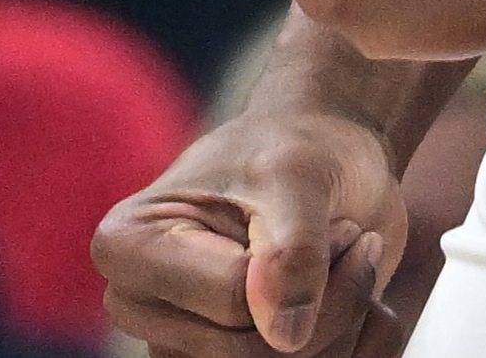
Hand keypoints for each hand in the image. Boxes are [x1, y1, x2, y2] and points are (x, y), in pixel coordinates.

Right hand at [97, 105, 408, 355]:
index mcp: (128, 246)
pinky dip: (349, 344)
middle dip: (328, 302)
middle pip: (251, 353)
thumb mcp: (299, 173)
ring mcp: (182, 344)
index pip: (230, 300)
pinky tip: (356, 297)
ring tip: (351, 261)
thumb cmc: (298, 149)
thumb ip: (292, 246)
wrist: (326, 163)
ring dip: (343, 323)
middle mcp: (142, 307)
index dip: (301, 269)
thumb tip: (283, 334)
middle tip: (351, 239)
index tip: (333, 223)